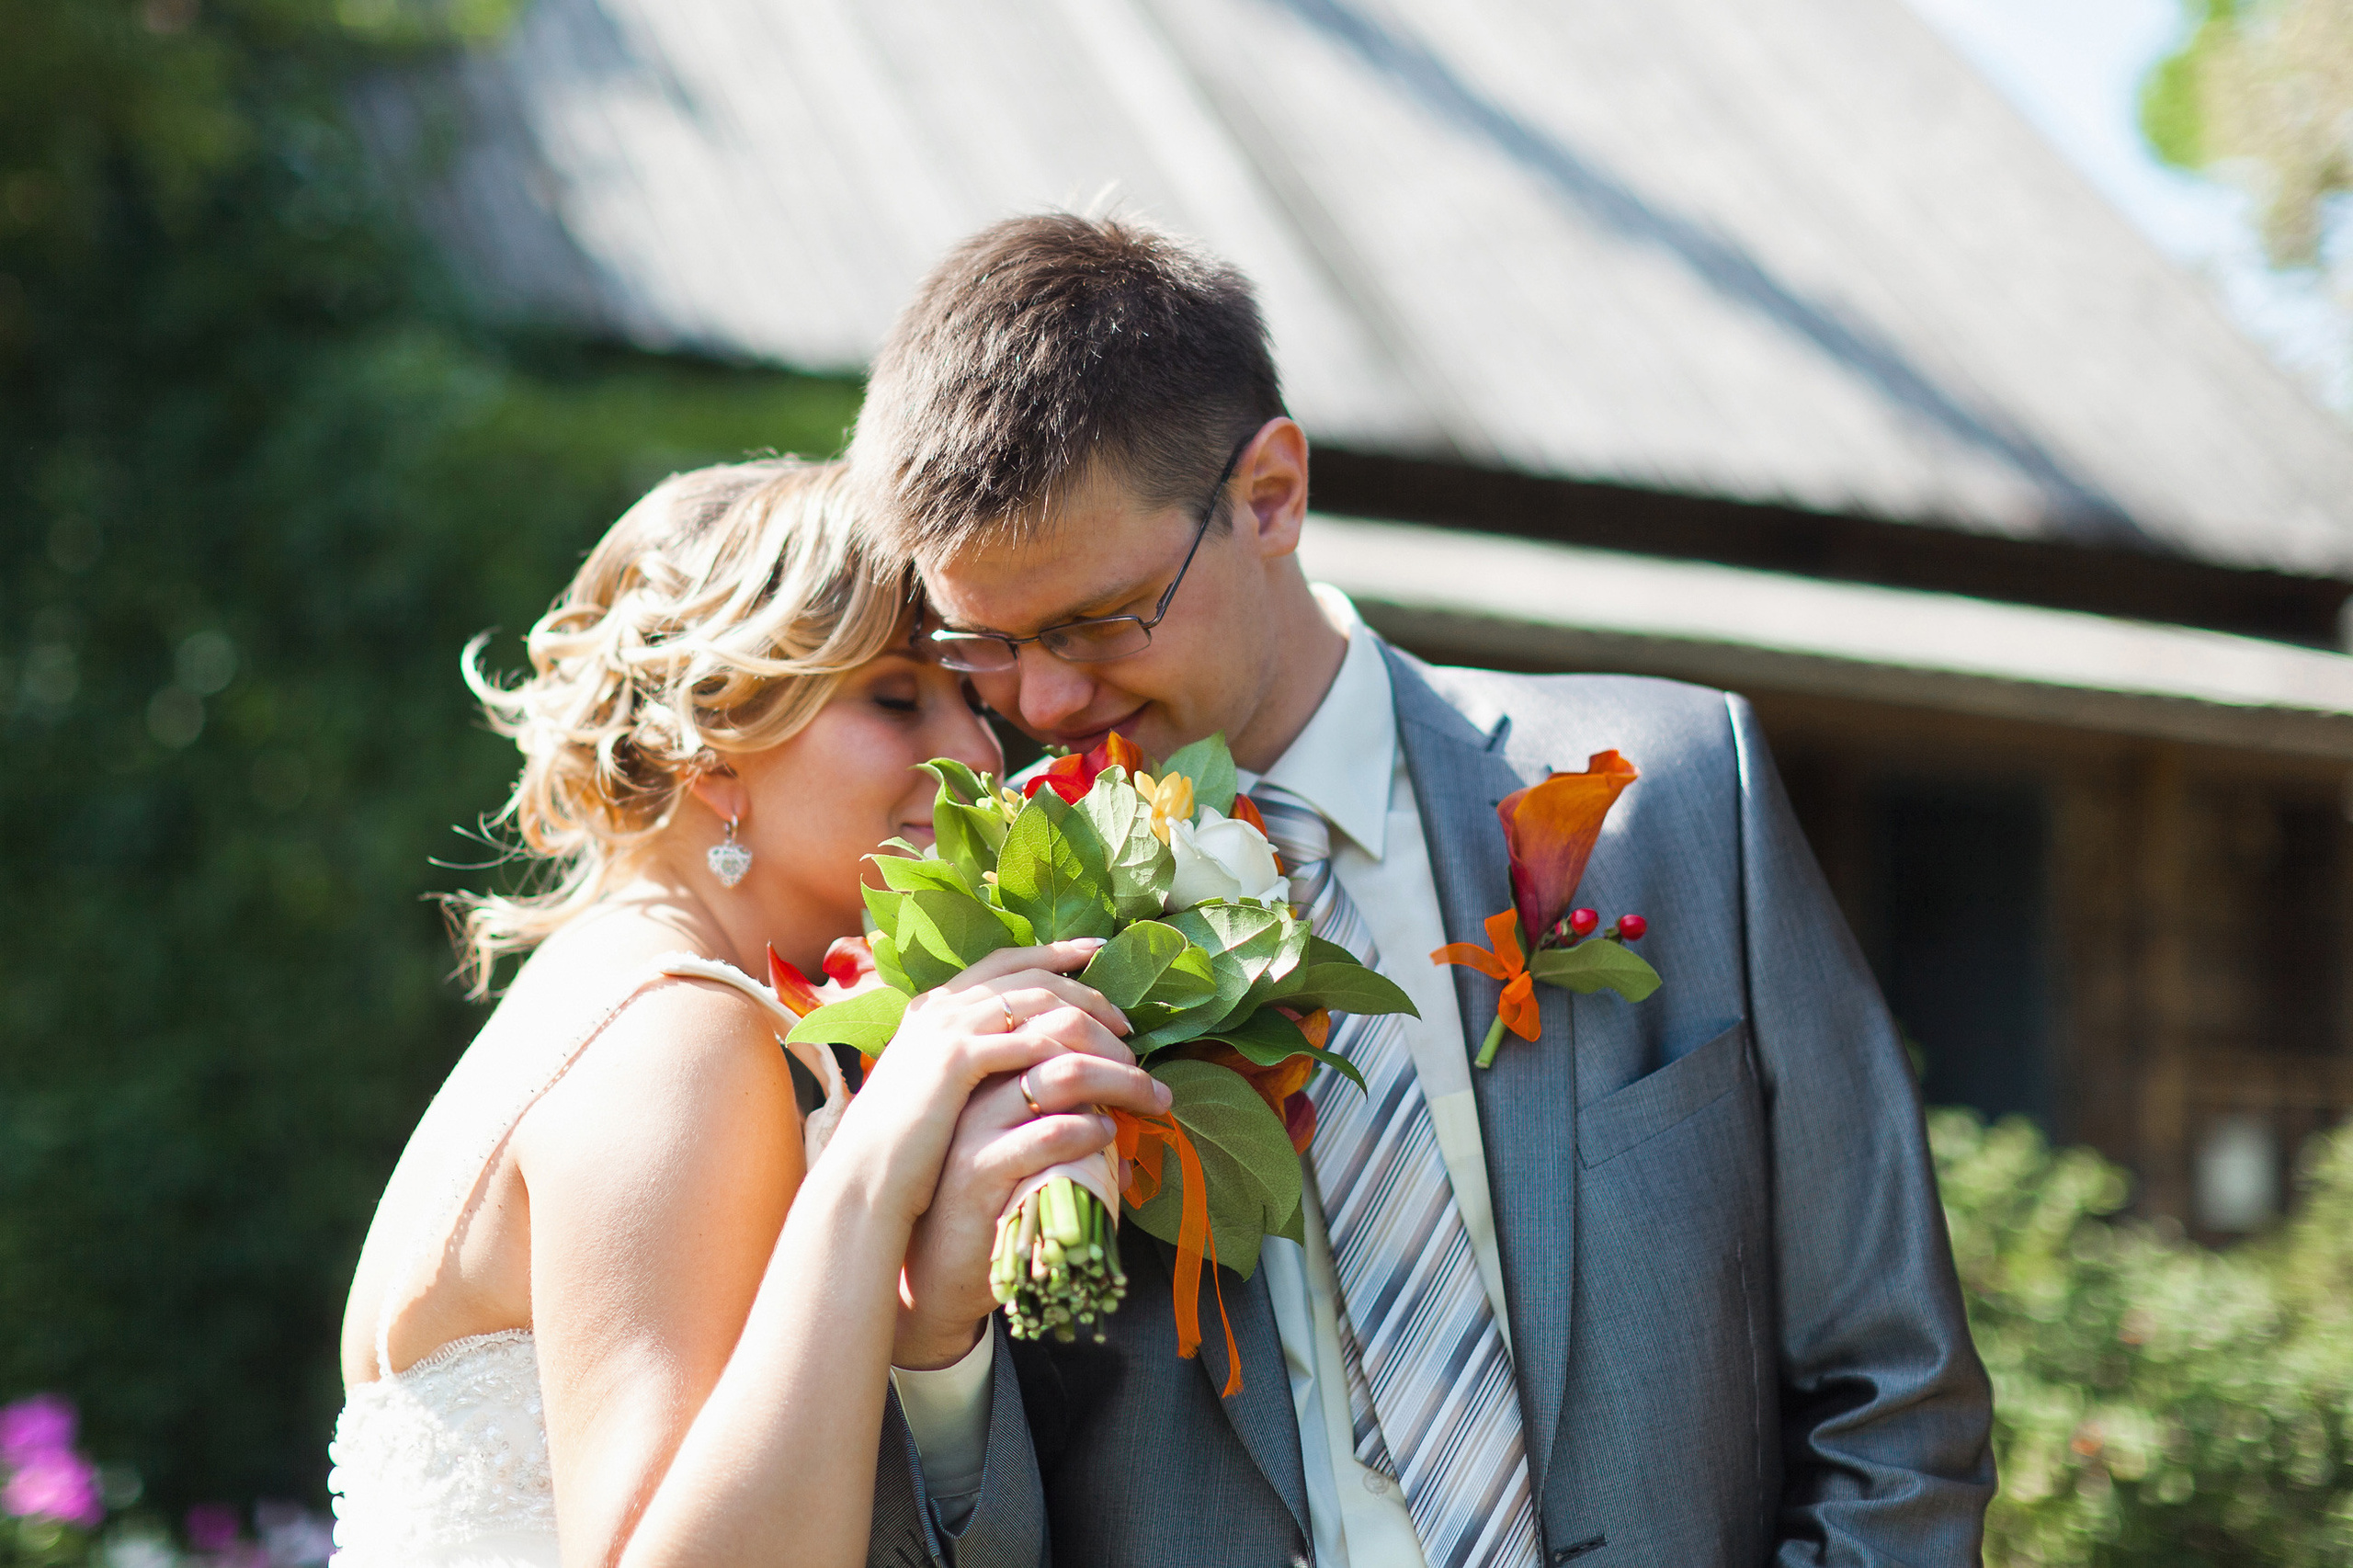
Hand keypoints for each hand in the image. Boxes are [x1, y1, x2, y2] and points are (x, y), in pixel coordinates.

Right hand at [877, 946, 1171, 1368]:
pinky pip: (1045, 1098)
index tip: (1099, 950)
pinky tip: (1107, 1131)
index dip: (1057, 952)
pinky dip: (1084, 1116)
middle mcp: (946, 1014)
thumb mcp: (940, 1095)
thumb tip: (1042, 1069)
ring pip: (1060, 1039)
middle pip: (1045, 993)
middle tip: (1133, 1035)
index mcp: (939, 1007)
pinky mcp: (970, 1109)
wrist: (859, 1189)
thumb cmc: (904, 1149)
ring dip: (1110, 1065)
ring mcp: (954, 1048)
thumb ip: (983, 1071)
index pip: (1008, 961)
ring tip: (1141, 1087)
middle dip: (1099, 1010)